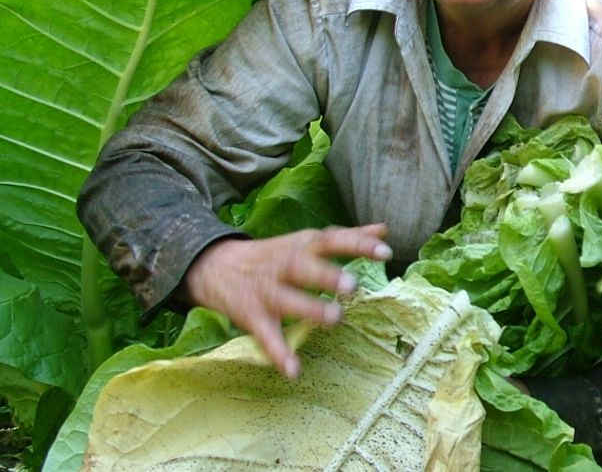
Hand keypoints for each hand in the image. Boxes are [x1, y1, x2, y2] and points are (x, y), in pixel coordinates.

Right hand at [184, 224, 391, 379]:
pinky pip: (266, 336)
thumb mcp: (306, 241)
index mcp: (302, 246)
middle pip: (304, 268)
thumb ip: (346, 237)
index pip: (331, 240)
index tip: (385, 252)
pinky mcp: (252, 316)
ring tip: (334, 318)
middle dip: (327, 275)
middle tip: (352, 285)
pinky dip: (278, 354)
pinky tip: (294, 371)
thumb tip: (384, 230)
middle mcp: (284, 266)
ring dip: (309, 309)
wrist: (216, 267)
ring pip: (287, 300)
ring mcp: (267, 291)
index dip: (358, 244)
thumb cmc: (275, 255)